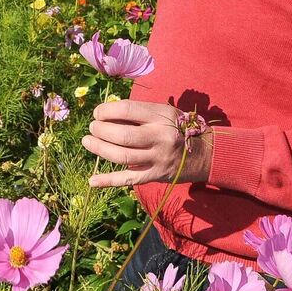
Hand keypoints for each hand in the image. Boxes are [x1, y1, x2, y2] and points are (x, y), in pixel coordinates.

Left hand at [81, 100, 211, 187]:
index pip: (127, 110)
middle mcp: (160, 137)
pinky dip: (109, 181)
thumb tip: (106, 113)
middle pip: (123, 135)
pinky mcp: (155, 175)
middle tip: (92, 128)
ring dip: (100, 149)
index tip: (97, 113)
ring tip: (88, 142)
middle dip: (101, 130)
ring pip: (122, 157)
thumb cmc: (176, 127)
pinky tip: (92, 180)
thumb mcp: (163, 112)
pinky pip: (128, 179)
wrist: (203, 153)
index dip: (107, 111)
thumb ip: (139, 112)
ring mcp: (157, 158)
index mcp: (162, 116)